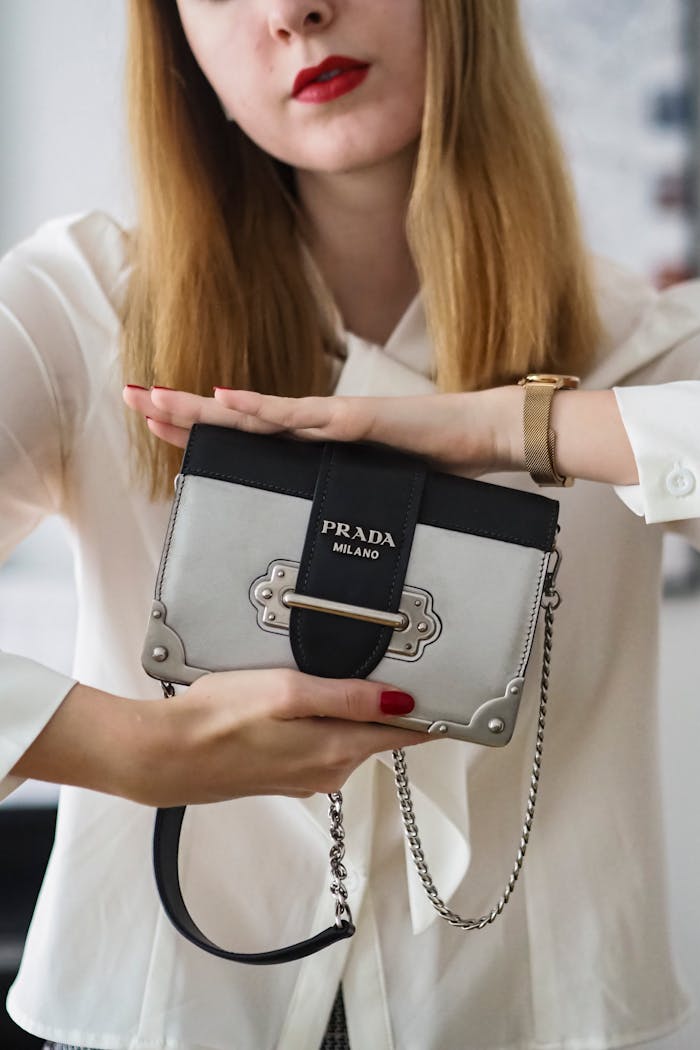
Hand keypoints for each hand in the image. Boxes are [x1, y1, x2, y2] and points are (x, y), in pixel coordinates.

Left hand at [123, 384, 524, 476]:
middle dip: (179, 409)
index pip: (245, 436)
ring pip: (254, 414)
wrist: (483, 434)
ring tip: (155, 398)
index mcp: (314, 443)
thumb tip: (321, 516)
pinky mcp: (358, 421)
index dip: (199, 427)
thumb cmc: (437, 462)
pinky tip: (225, 402)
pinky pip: (302, 418)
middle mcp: (314, 426)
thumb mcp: (377, 489)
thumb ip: (344, 495)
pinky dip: (262, 411)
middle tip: (132, 397)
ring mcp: (332, 420)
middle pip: (234, 419)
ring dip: (201, 407)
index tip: (157, 423)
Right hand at [136, 667, 430, 806]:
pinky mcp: (283, 775)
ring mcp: (305, 777)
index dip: (432, 717)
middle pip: (377, 734)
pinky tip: (301, 703)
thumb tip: (401, 702)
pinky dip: (323, 724)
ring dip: (352, 714)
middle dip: (390, 708)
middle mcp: (328, 771)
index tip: (456, 704)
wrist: (165, 757)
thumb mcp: (288, 691)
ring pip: (347, 739)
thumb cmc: (219, 719)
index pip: (403, 734)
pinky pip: (320, 745)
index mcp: (335, 749)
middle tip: (401, 669)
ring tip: (342, 679)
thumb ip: (348, 697)